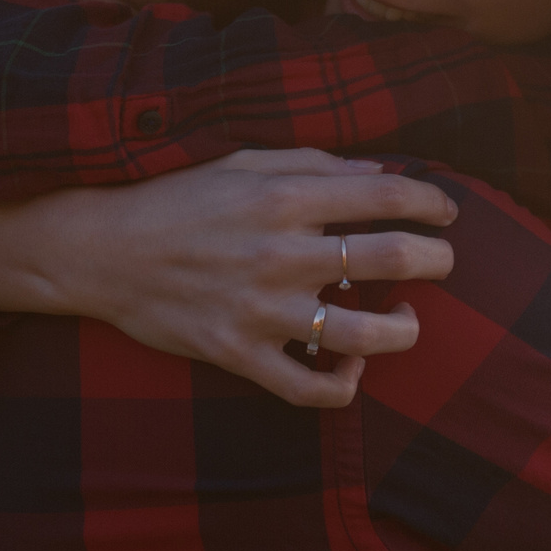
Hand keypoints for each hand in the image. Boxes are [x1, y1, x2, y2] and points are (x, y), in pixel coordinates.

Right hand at [0, 149, 458, 405]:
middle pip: (390, 258)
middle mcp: (278, 252)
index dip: (431, 201)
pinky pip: (308, 387)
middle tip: (443, 261)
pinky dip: (343, 383)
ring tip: (409, 320)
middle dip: (435, 260)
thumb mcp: (243, 162)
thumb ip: (315, 163)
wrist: (103, 252)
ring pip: (361, 334)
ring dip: (404, 330)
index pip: (385, 194)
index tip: (446, 211)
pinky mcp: (238, 354)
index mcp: (282, 196)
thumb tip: (383, 172)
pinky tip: (353, 365)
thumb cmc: (178, 199)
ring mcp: (259, 310)